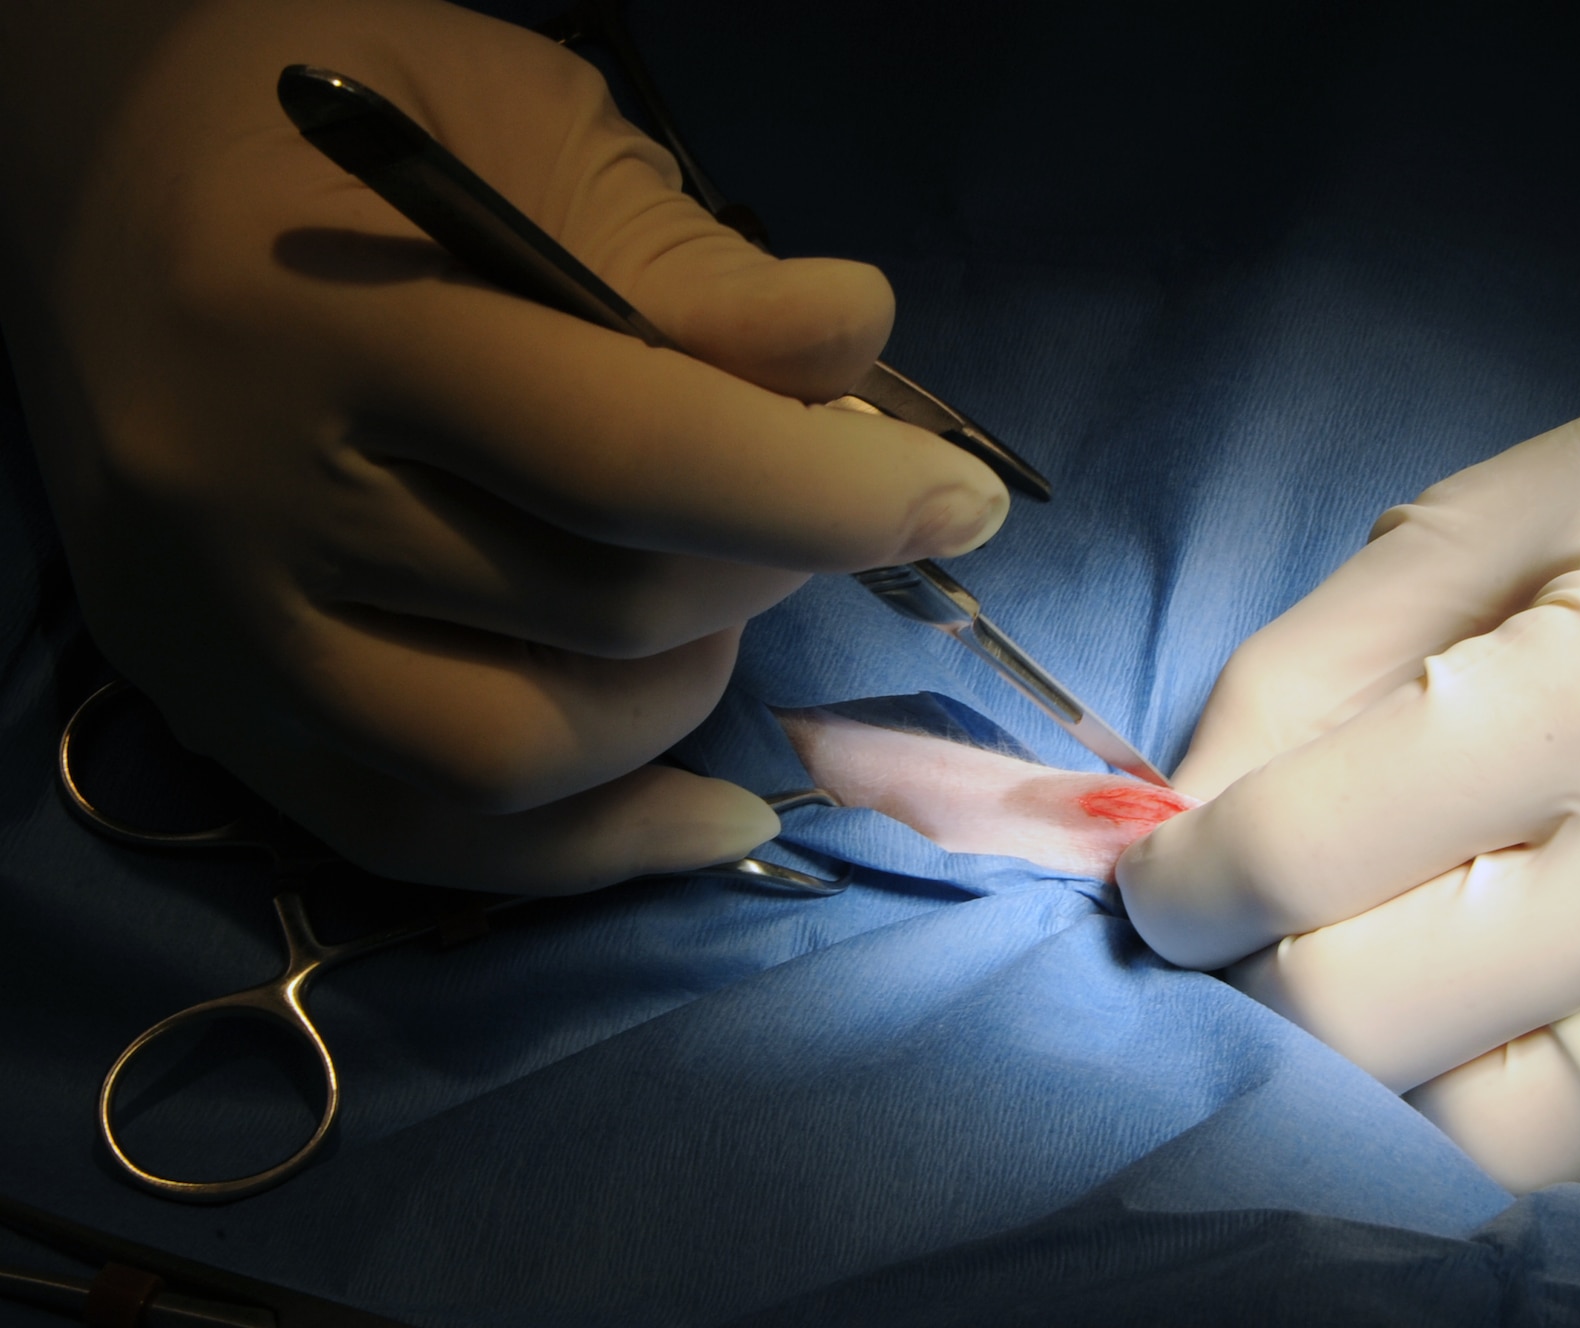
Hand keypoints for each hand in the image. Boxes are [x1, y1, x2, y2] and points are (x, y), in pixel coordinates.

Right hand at [0, 0, 1006, 889]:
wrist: (86, 169)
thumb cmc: (329, 124)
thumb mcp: (518, 124)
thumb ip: (679, 258)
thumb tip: (853, 344)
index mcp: (338, 319)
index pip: (633, 453)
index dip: (830, 493)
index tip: (958, 499)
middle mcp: (253, 499)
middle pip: (596, 613)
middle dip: (768, 574)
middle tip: (811, 508)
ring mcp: (218, 627)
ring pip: (511, 761)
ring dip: (678, 708)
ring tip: (711, 615)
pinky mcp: (208, 703)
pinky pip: (417, 839)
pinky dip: (588, 850)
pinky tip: (710, 817)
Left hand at [1117, 255, 1579, 1242]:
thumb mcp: (1502, 512)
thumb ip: (1307, 670)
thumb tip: (1176, 828)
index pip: (1298, 856)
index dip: (1178, 882)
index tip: (1158, 877)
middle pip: (1373, 1022)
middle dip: (1258, 984)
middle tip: (1258, 929)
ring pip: (1497, 1148)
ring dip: (1385, 1088)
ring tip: (1380, 990)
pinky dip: (1538, 1167)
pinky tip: (1498, 1068)